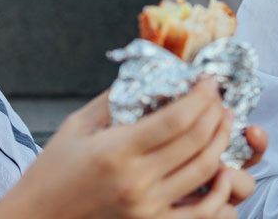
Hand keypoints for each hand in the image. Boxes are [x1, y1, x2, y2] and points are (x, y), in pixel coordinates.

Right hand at [0, 79, 253, 218]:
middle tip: (218, 98)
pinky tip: (225, 171)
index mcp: (116, 151)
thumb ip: (117, 98)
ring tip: (223, 122)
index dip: (202, 95)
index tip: (209, 81)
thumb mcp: (78, 126)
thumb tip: (154, 73)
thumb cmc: (52, 173)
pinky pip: (202, 212)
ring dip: (222, 141)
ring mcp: (147, 208)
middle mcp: (136, 181)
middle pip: (198, 140)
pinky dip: (221, 193)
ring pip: (206, 170)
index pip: (177, 118)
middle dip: (217, 113)